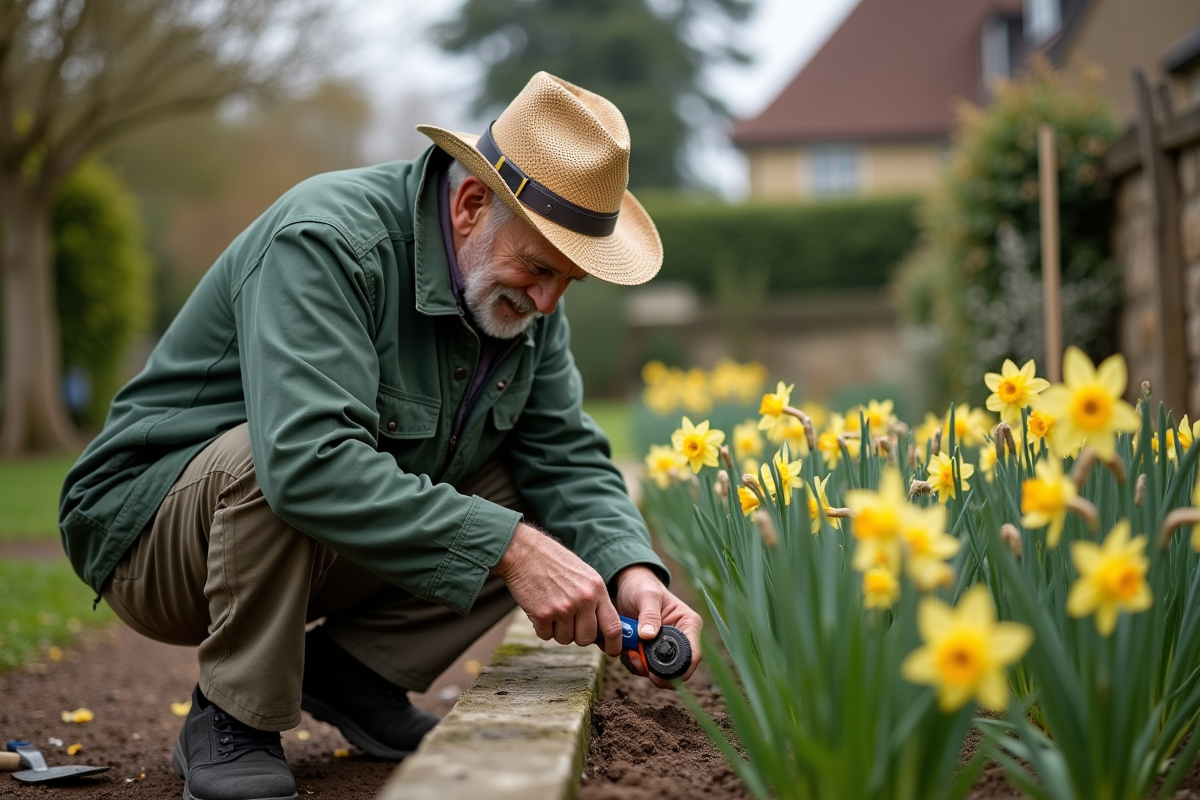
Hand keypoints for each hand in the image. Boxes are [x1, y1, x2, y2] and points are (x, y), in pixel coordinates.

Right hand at [494, 523, 623, 656]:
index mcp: (597, 589)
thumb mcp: (584, 575)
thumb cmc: (554, 562)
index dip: (614, 644)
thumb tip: (602, 629)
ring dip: (558, 630)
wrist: (524, 552)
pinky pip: (546, 636)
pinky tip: (539, 607)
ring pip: (565, 639)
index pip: (613, 626)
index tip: (612, 652)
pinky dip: (541, 627)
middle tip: (568, 622)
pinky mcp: (543, 614)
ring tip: (552, 608)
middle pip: (587, 639)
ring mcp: (563, 608)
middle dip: (578, 636)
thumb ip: (595, 600)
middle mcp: (583, 600)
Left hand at [612, 565, 702, 687]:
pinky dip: (635, 664)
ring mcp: (666, 646)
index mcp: (689, 624)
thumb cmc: (642, 585)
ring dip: (642, 668)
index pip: (692, 655)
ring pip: (659, 671)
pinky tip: (627, 651)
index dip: (678, 671)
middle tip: (636, 662)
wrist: (627, 586)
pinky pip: (645, 666)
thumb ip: (649, 614)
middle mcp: (681, 638)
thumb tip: (648, 636)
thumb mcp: (647, 595)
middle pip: (677, 669)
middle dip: (656, 672)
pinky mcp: (651, 650)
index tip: (655, 674)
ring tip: (629, 653)